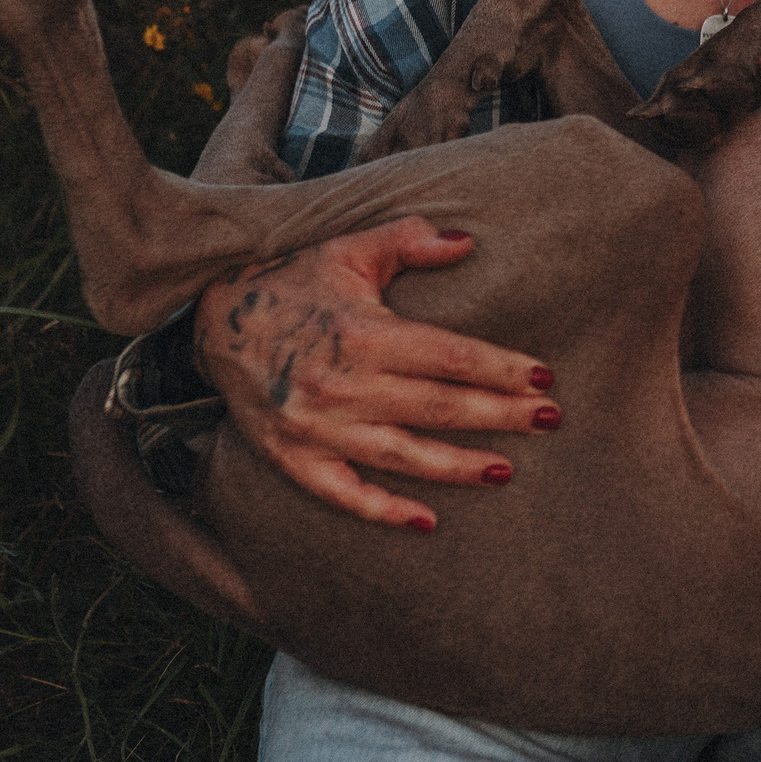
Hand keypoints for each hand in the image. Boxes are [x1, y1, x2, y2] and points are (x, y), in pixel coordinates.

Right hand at [193, 217, 558, 530]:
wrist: (208, 319)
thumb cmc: (295, 282)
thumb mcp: (349, 251)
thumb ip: (409, 239)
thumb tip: (468, 242)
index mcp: (365, 334)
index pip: (452, 357)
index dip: (502, 369)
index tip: (544, 378)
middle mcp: (344, 385)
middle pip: (440, 407)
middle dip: (500, 415)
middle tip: (552, 420)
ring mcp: (317, 428)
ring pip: (403, 456)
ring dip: (458, 467)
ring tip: (506, 471)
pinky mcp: (292, 458)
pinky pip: (344, 495)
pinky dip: (384, 512)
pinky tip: (427, 521)